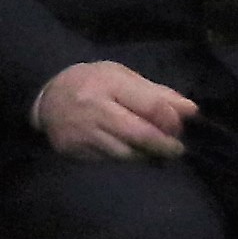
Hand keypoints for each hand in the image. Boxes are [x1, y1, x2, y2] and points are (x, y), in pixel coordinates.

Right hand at [34, 60, 199, 161]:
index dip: (172, 120)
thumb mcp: (121, 76)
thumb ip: (157, 93)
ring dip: (146, 155)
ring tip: (153, 151)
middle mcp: (95, 109)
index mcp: (109, 84)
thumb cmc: (91, 83)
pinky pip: (110, 162)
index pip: (151, 106)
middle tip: (176, 149)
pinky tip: (129, 153)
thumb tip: (191, 111)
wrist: (46, 100)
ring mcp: (83, 134)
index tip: (179, 127)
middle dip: (164, 145)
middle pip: (140, 134)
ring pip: (127, 154)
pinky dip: (125, 160)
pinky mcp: (75, 152)